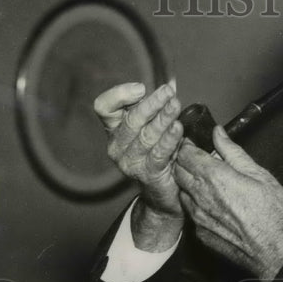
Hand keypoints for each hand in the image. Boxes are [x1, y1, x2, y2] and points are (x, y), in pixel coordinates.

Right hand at [93, 81, 183, 249]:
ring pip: (146, 135)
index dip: (119, 94)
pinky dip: (169, 139)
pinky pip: (158, 153)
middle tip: (169, 92)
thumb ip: (154, 109)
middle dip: (152, 103)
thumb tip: (170, 87)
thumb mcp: (152, 128)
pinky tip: (178, 128)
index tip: (140, 88)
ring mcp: (130, 162)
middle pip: (131, 119)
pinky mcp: (147, 174)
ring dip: (163, 119)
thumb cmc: (160, 154)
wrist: (164, 194)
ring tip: (176, 106)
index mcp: (115, 129)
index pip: (104, 107)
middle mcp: (117, 145)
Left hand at [174, 125, 282, 281]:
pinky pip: (191, 212)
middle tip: (197, 158)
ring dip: (188, 183)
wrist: (278, 253)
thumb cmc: (275, 214)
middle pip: (178, 172)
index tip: (193, 142)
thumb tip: (218, 134)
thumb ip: (233, 152)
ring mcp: (199, 217)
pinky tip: (213, 203)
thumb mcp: (259, 174)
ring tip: (206, 180)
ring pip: (182, 192)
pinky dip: (196, 203)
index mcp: (215, 177)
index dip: (186, 145)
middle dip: (183, 161)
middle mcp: (201, 197)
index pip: (185, 154)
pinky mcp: (202, 233)